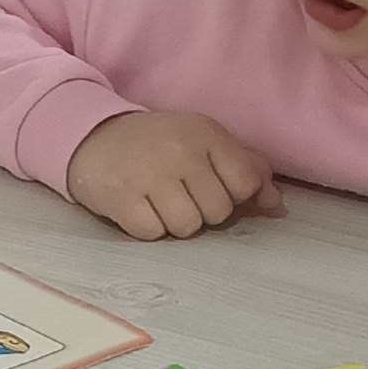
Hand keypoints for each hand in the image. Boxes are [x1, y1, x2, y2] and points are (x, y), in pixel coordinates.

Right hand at [65, 110, 284, 239]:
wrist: (91, 136)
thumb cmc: (157, 142)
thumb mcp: (203, 141)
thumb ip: (246, 168)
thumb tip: (276, 207)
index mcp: (207, 134)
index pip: (245, 183)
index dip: (232, 194)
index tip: (210, 185)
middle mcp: (181, 153)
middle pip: (218, 212)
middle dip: (202, 210)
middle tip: (180, 193)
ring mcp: (150, 176)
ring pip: (187, 227)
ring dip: (174, 223)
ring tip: (160, 202)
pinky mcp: (122, 199)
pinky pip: (152, 233)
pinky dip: (147, 227)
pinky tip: (138, 207)